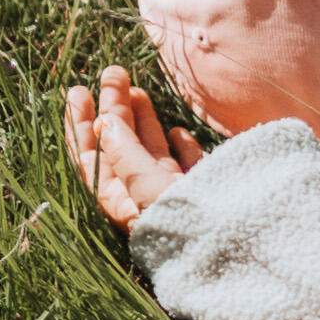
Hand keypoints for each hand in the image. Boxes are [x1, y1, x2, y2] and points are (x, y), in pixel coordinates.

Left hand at [65, 67, 205, 232]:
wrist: (240, 246)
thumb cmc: (185, 223)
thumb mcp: (148, 186)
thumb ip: (127, 153)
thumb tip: (106, 121)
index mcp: (119, 202)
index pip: (89, 159)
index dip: (81, 125)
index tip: (79, 92)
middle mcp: (141, 197)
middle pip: (120, 147)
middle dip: (114, 110)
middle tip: (113, 73)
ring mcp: (172, 193)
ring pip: (150, 150)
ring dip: (143, 119)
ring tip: (137, 88)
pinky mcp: (201, 190)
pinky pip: (185, 164)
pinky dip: (180, 145)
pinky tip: (177, 131)